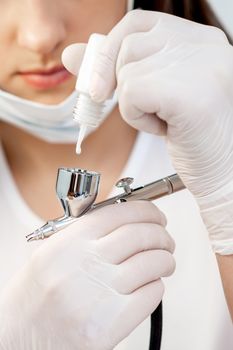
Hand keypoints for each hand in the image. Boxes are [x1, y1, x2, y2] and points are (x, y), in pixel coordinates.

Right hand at [0, 201, 174, 349]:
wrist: (18, 339)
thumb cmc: (35, 297)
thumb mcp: (52, 253)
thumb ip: (87, 235)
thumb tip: (128, 221)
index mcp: (67, 244)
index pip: (119, 213)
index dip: (146, 211)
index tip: (156, 216)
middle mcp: (83, 265)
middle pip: (141, 235)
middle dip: (162, 234)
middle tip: (166, 238)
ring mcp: (98, 296)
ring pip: (153, 263)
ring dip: (165, 260)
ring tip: (164, 262)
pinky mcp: (110, 325)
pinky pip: (151, 294)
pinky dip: (157, 286)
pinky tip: (150, 285)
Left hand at [62, 10, 232, 253]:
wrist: (224, 172)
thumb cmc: (194, 137)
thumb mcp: (153, 95)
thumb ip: (115, 69)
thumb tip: (71, 55)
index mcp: (200, 41)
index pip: (139, 24)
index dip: (111, 49)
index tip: (102, 80)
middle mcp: (204, 45)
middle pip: (128, 45)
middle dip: (118, 83)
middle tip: (140, 109)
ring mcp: (198, 65)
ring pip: (127, 71)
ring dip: (134, 106)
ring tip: (165, 120)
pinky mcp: (186, 91)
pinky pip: (131, 93)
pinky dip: (138, 118)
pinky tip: (165, 129)